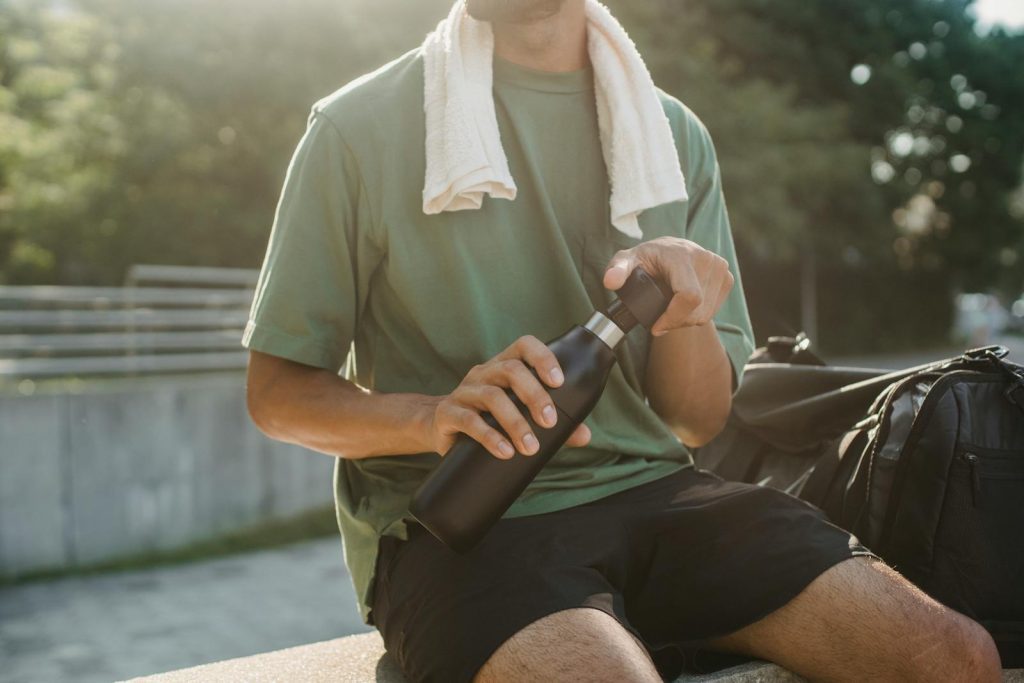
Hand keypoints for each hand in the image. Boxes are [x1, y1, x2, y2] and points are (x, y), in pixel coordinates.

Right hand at [428, 336, 591, 458]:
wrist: (443, 429)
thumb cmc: (489, 418)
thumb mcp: (520, 415)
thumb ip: (554, 425)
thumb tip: (584, 435)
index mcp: (504, 366)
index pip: (524, 346)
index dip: (543, 358)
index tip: (560, 382)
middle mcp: (483, 373)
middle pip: (510, 370)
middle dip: (534, 395)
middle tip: (550, 423)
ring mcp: (464, 391)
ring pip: (491, 397)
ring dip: (515, 422)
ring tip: (530, 447)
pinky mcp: (448, 413)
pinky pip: (469, 421)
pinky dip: (490, 437)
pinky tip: (505, 451)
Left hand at [602, 237, 733, 335]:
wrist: (670, 249)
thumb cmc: (647, 258)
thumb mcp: (627, 260)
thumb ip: (617, 269)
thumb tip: (611, 281)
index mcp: (681, 255)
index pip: (689, 296)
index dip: (673, 318)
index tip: (656, 327)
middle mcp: (705, 259)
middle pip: (696, 310)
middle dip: (675, 322)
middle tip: (660, 319)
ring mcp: (719, 267)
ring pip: (706, 314)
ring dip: (686, 320)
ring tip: (670, 310)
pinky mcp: (727, 277)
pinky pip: (714, 310)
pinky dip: (698, 315)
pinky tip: (685, 306)